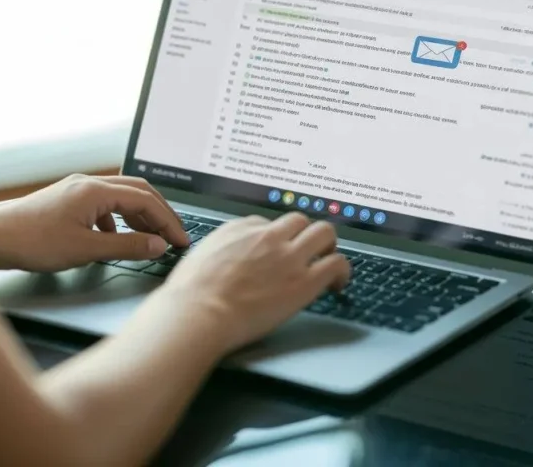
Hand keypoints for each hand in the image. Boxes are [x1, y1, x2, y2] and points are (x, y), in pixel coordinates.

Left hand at [0, 174, 189, 271]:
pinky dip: (118, 221)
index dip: (168, 221)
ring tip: (150, 239)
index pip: (146, 200)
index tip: (181, 241)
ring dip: (140, 217)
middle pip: (138, 192)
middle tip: (174, 237)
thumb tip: (157, 245)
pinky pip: (103, 205)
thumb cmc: (32, 242)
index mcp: (95, 190)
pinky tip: (113, 240)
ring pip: (120, 197)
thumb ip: (126, 246)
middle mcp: (88, 184)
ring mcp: (77, 191)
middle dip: (159, 214)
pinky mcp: (67, 201)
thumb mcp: (86, 249)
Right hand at [158, 213, 350, 352]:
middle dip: (304, 234)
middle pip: (298, 220)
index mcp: (239, 229)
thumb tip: (223, 259)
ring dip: (327, 245)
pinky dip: (342, 270)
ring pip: (324, 233)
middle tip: (307, 251)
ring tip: (326, 261)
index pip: (265, 223)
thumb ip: (218, 251)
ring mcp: (289, 256)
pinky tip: (337, 283)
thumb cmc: (190, 294)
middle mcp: (267, 236)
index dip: (273, 239)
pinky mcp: (305, 281)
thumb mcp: (199, 257)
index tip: (275, 252)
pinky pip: (337, 263)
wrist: (199, 311)